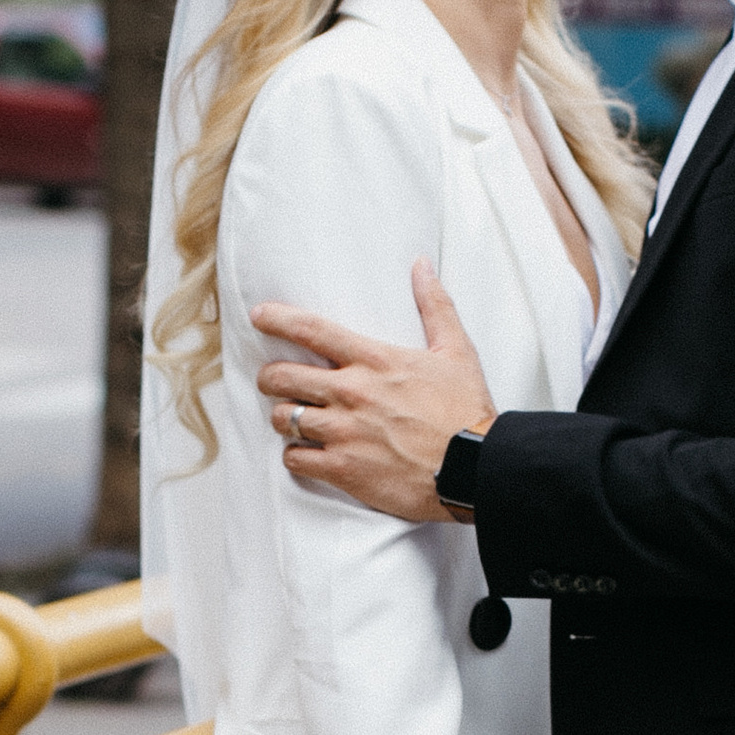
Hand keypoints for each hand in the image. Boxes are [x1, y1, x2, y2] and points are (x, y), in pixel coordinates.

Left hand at [254, 260, 495, 520]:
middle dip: (270, 377)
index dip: (278, 319)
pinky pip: (294, 458)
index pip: (312, 330)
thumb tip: (422, 266)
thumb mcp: (457, 351)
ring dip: (283, 418)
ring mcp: (343, 432)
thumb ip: (434, 305)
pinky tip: (307, 453)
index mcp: (374, 360)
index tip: (258, 316)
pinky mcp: (343, 469)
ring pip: (282, 418)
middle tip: (274, 382)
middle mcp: (351, 393)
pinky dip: (296, 455)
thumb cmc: (467, 411)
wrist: (475, 468)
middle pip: (282, 376)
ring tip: (294, 420)